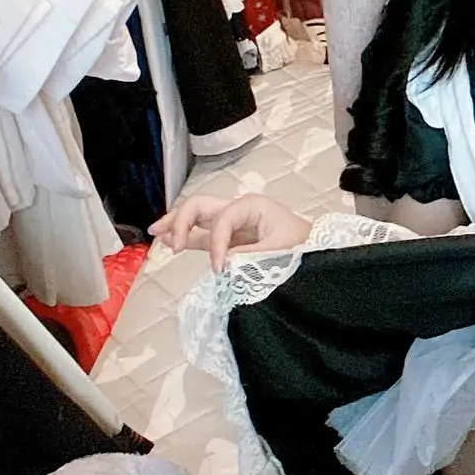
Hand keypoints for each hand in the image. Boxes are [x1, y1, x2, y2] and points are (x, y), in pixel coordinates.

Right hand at [149, 192, 311, 268]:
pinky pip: (204, 234)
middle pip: (200, 206)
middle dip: (180, 219)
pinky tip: (172, 243)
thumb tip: (224, 261)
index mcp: (252, 206)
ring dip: (177, 224)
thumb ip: (253, 255)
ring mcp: (232, 223)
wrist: (316, 252)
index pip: (222, 220)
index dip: (216, 244)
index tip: (218, 269)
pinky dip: (188, 238)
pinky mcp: (231, 238)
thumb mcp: (283, 249)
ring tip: (157, 234)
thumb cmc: (304, 245)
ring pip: (197, 217)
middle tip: (168, 239)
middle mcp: (238, 210)